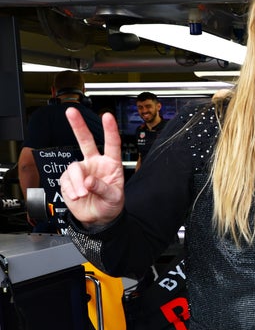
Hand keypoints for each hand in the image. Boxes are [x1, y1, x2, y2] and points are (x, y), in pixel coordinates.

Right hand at [60, 108, 124, 224]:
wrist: (98, 218)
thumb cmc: (111, 205)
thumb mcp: (114, 197)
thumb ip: (103, 188)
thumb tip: (88, 182)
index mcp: (111, 164)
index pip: (112, 144)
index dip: (109, 129)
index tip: (107, 116)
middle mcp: (95, 163)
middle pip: (85, 141)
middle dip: (78, 125)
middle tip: (71, 111)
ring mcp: (81, 171)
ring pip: (73, 168)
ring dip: (76, 183)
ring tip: (82, 195)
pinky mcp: (69, 180)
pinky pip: (66, 180)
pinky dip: (70, 189)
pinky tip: (77, 196)